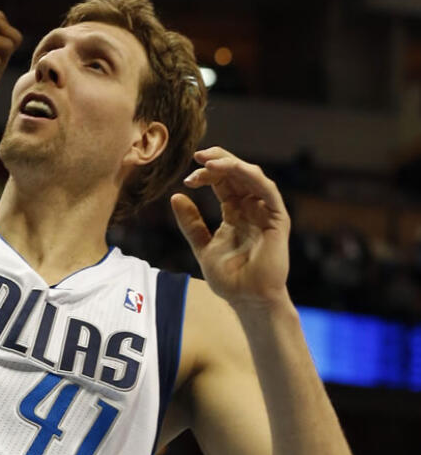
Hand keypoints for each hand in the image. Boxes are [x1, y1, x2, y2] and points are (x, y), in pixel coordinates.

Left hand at [170, 147, 290, 309]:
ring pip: (252, 177)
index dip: (206, 174)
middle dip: (218, 160)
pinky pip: (268, 191)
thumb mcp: (202, 246)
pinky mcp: (278, 219)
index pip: (222, 183)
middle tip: (198, 155)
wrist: (248, 300)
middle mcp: (251, 208)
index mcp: (234, 213)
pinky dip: (251, 177)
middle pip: (237, 174)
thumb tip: (175, 196)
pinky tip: (233, 170)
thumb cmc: (229, 278)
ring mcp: (265, 212)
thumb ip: (190, 223)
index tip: (188, 179)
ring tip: (210, 162)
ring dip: (232, 164)